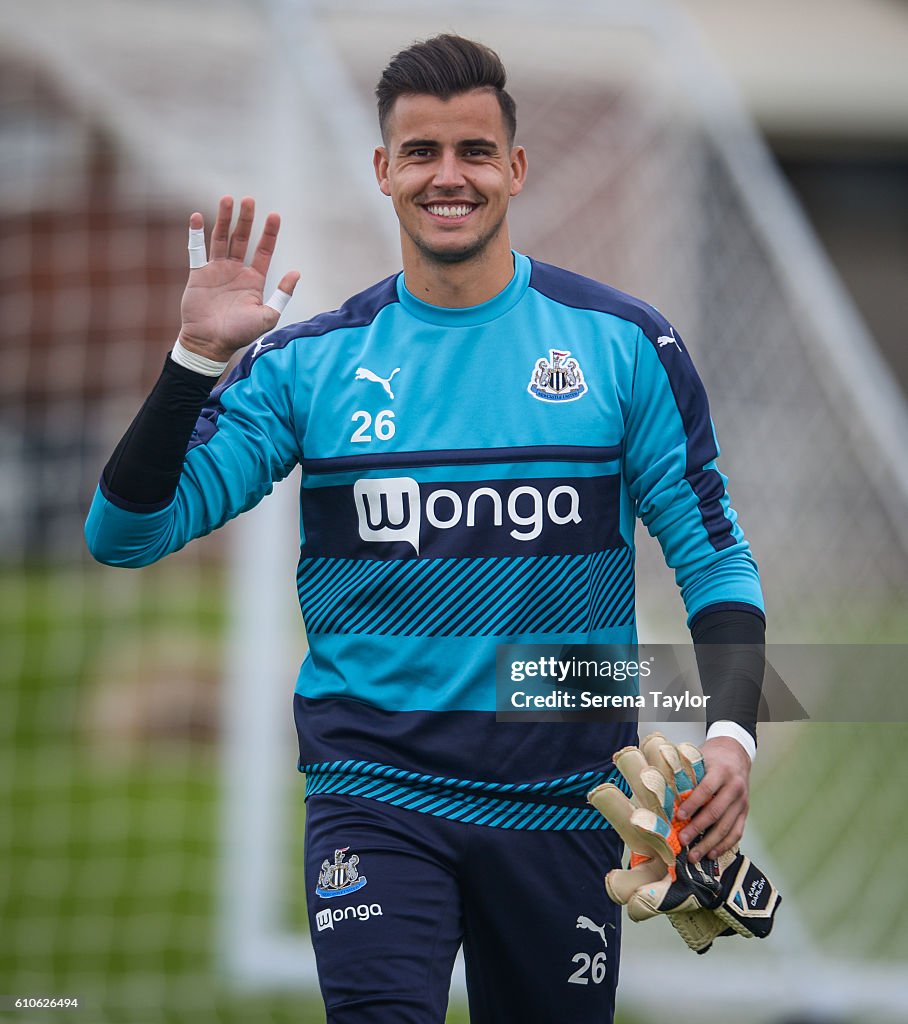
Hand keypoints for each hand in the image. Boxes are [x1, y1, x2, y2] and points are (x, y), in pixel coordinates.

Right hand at [179, 196, 299, 361]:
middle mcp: (236, 271)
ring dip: (225, 219)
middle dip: (246, 220)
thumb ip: (282, 295)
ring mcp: (217, 270)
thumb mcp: (268, 316)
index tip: (275, 215)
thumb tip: (296, 272)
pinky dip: (196, 233)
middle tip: (249, 200)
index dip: (270, 233)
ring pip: (221, 238)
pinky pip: (196, 250)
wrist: (210, 343)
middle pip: (242, 238)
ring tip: (228, 199)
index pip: (264, 250)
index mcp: (254, 280)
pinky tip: (198, 216)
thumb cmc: (240, 334)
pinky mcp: (199, 274)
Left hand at [677, 735, 750, 862]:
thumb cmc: (713, 757)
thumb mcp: (700, 758)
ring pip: (727, 827)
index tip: (679, 816)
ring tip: (694, 855)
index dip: (692, 804)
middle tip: (682, 840)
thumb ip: (687, 774)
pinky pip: (737, 832)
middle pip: (716, 812)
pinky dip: (724, 845)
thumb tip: (664, 793)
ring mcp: (742, 801)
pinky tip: (712, 854)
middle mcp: (735, 787)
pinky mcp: (745, 812)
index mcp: (721, 771)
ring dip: (710, 844)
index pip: (706, 790)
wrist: (736, 753)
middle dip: (698, 829)